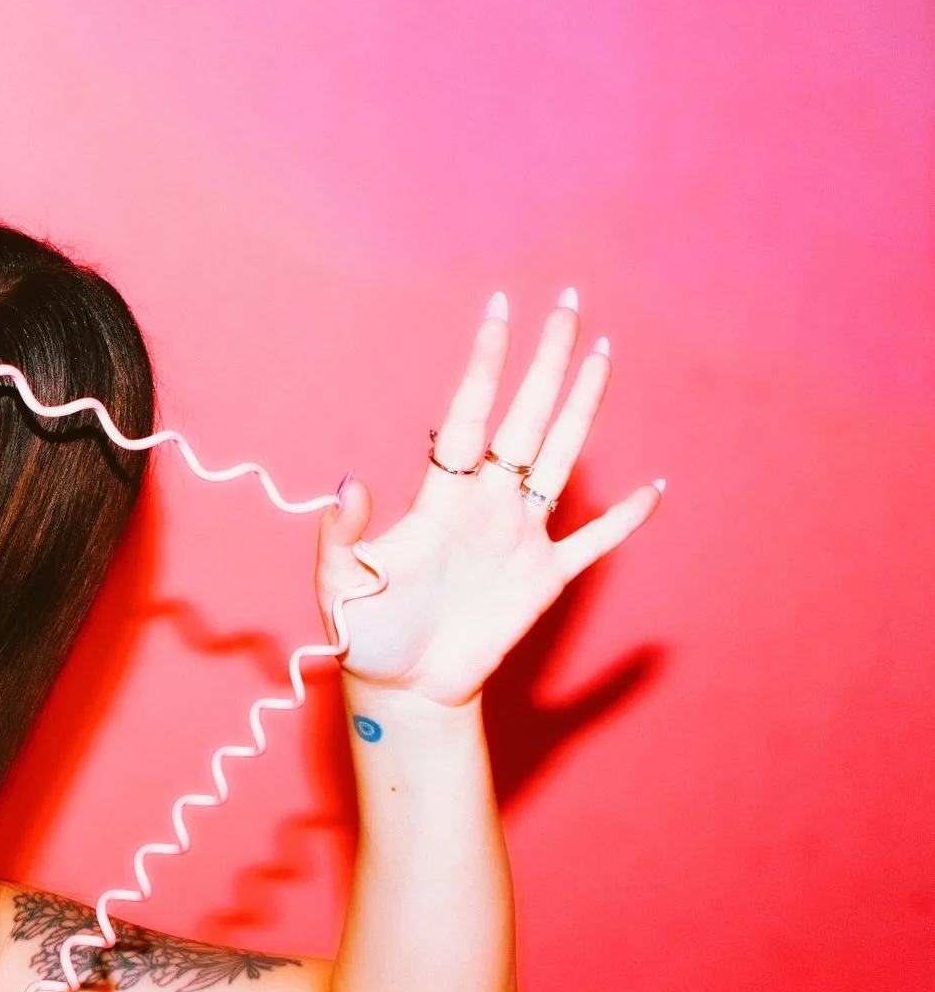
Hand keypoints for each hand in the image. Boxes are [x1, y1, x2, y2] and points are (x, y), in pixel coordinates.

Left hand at [315, 292, 663, 707]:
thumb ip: (342, 535)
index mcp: (441, 499)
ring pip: (560, 459)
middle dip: (548, 363)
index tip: (501, 309)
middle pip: (526, 419)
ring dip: (583, 409)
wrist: (402, 686)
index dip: (485, 364)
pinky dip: (624, 519)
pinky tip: (654, 489)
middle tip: (570, 304)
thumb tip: (350, 484)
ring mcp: (520, 537)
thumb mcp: (338, 583)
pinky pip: (593, 542)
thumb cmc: (365, 632)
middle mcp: (486, 505)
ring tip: (603, 357)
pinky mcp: (544, 578)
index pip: (469, 415)